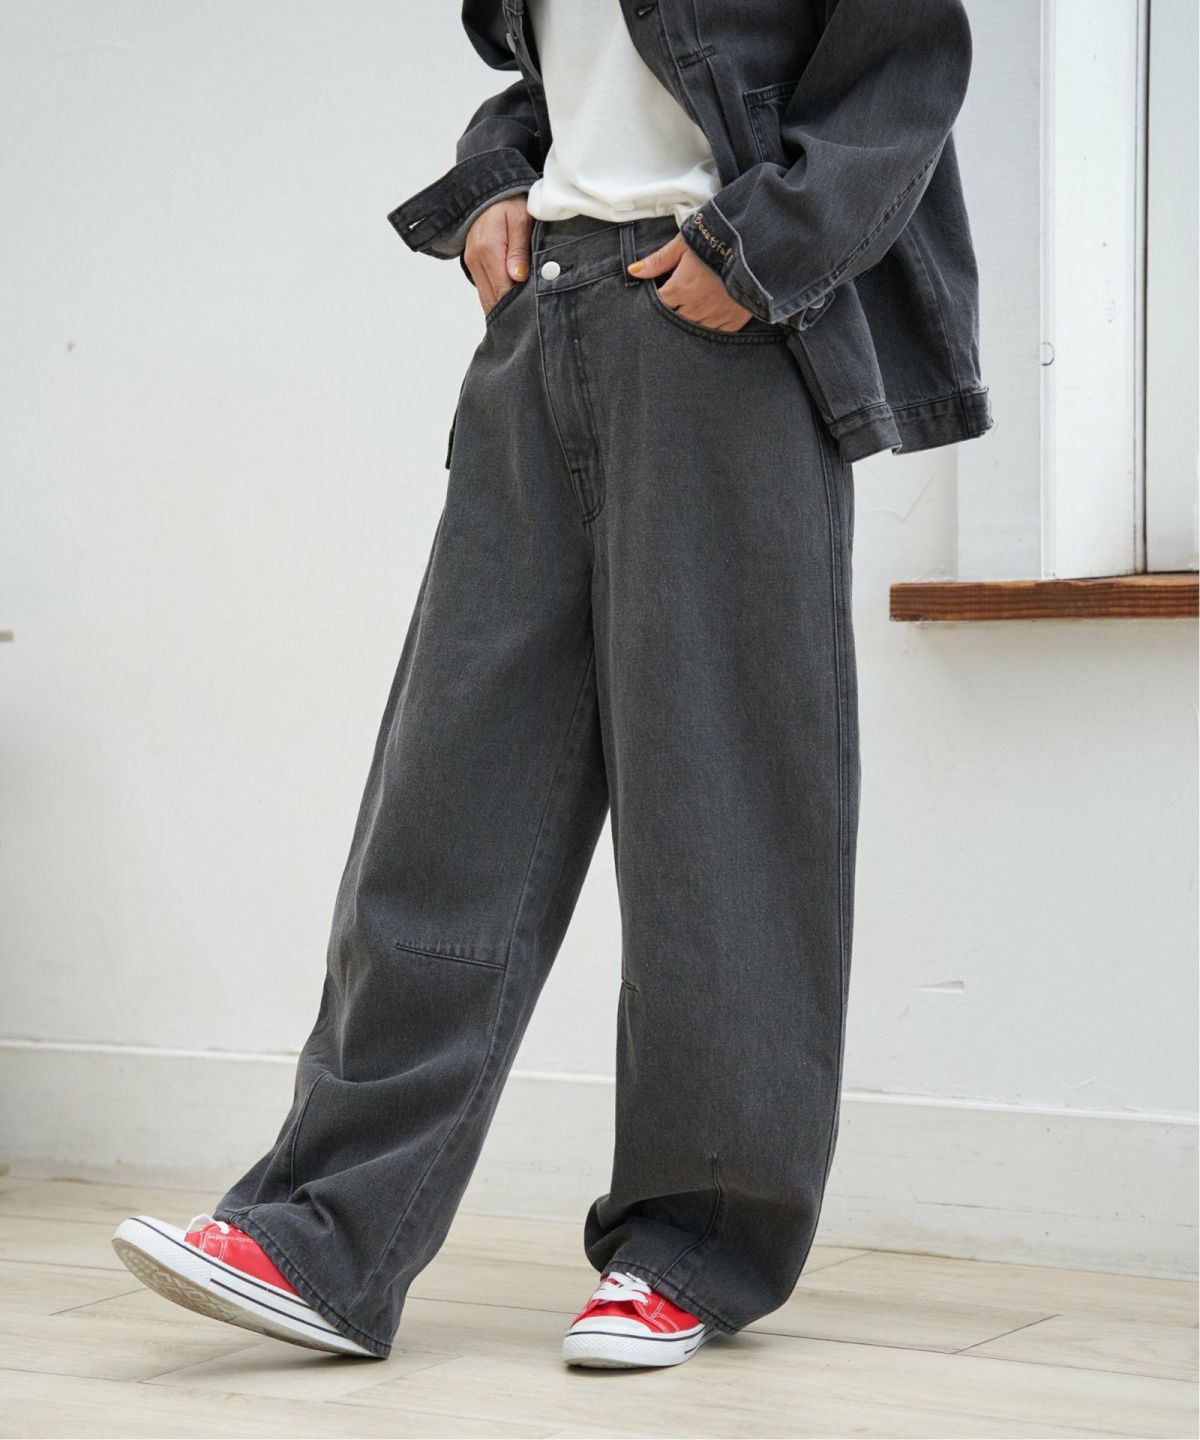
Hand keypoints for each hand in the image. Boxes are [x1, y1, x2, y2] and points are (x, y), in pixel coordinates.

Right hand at [464, 196, 532, 316]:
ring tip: (523, 313)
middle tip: (531, 319)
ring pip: (487, 298)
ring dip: (503, 307)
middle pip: (493, 299)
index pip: (502, 291)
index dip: (517, 305)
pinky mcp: (473, 265)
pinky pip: (485, 290)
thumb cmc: (510, 204)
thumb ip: (519, 250)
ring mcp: (472, 263)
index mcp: (489, 250)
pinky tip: (512, 302)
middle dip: (511, 310)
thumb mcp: (521, 221)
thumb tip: (518, 278)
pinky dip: (497, 298)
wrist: (489, 194)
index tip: (533, 312)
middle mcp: (476, 259)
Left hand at [628, 233, 753, 332]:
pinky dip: (711, 325)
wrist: (758, 244)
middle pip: (675, 319)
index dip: (658, 299)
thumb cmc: (719, 239)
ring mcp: (716, 316)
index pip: (659, 304)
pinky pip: (716, 331)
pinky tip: (711, 315)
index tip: (662, 294)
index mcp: (681, 288)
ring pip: (694, 328)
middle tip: (680, 301)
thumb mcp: (684, 243)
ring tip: (696, 306)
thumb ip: (658, 260)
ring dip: (691, 320)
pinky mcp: (734, 321)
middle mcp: (696, 307)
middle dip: (673, 312)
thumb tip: (634, 271)